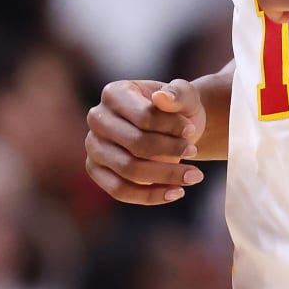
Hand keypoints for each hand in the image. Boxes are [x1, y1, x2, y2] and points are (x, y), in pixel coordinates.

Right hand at [85, 78, 206, 204]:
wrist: (172, 129)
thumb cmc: (177, 109)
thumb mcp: (185, 96)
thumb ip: (178, 93)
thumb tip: (162, 98)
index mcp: (114, 93)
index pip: (144, 117)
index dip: (171, 127)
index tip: (191, 131)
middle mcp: (97, 118)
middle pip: (135, 144)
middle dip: (170, 152)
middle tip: (194, 152)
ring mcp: (93, 145)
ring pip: (128, 170)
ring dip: (165, 176)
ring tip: (194, 176)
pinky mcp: (95, 170)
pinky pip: (120, 190)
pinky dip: (150, 195)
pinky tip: (176, 192)